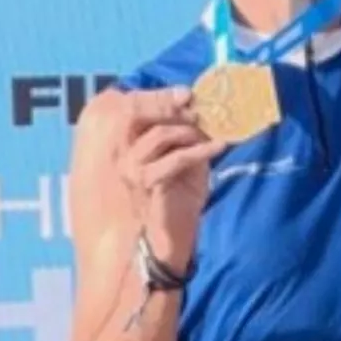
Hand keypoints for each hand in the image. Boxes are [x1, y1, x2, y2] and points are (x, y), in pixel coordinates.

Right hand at [112, 86, 228, 272]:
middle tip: (199, 107)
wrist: (165, 246)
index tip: (188, 94)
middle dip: (173, 107)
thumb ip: (187, 140)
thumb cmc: (175, 206)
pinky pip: (175, 159)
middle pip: (141, 115)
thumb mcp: (184, 166)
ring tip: (209, 134)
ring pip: (159, 135)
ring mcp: (132, 171)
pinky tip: (218, 148)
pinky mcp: (147, 185)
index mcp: (128, 148)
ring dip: (189, 130)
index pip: (136, 110)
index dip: (161, 97)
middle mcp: (123, 156)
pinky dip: (200, 151)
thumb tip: (205, 114)